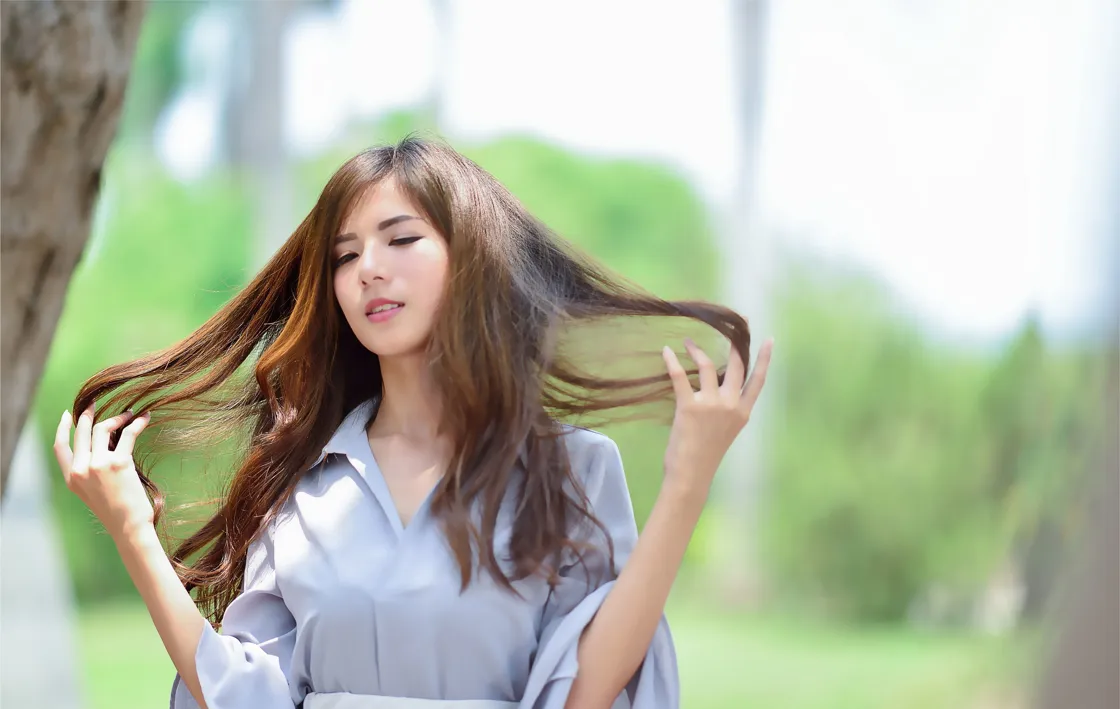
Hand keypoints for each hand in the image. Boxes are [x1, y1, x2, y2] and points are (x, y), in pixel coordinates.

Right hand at [54, 406, 153, 541]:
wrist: (128, 526)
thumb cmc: (116, 511)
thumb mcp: (92, 492)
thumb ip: (90, 471)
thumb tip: (103, 443)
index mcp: (72, 478)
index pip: (60, 447)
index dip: (62, 429)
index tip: (67, 415)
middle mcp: (81, 469)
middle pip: (81, 432)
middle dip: (87, 414)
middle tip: (95, 403)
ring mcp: (99, 464)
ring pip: (103, 428)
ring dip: (117, 418)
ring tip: (129, 414)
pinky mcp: (120, 462)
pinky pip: (128, 433)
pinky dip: (137, 422)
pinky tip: (145, 417)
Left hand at [660, 337, 772, 497]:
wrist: (691, 475)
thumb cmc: (704, 455)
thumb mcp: (724, 431)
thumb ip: (725, 409)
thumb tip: (714, 387)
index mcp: (742, 413)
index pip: (758, 380)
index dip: (764, 359)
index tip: (769, 340)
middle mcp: (731, 406)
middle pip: (736, 366)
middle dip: (734, 343)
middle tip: (728, 326)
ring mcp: (711, 406)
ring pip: (709, 366)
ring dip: (696, 350)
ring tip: (686, 342)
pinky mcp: (689, 408)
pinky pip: (680, 377)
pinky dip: (673, 361)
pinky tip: (667, 351)